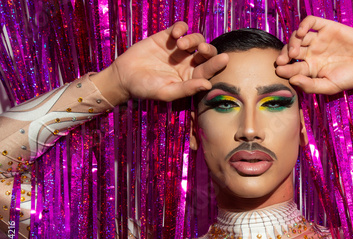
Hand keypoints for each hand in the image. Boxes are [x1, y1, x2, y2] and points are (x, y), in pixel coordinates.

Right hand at [91, 22, 228, 104]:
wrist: (124, 77)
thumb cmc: (146, 89)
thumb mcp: (166, 92)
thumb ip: (187, 89)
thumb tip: (207, 84)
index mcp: (192, 78)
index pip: (208, 70)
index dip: (216, 64)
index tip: (224, 58)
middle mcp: (188, 63)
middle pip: (206, 52)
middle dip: (208, 49)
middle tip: (201, 49)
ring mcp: (179, 50)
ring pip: (196, 39)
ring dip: (192, 39)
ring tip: (180, 43)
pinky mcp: (167, 37)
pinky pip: (180, 28)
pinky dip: (181, 27)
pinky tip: (176, 33)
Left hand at [275, 16, 352, 94]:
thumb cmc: (351, 78)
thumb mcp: (329, 86)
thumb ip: (310, 86)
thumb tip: (292, 80)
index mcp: (310, 68)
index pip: (292, 67)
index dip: (284, 69)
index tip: (280, 71)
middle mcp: (312, 53)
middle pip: (291, 51)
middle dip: (283, 55)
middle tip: (281, 61)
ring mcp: (318, 40)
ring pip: (298, 36)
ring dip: (292, 42)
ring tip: (294, 51)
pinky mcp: (327, 28)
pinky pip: (311, 22)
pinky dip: (303, 25)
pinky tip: (301, 33)